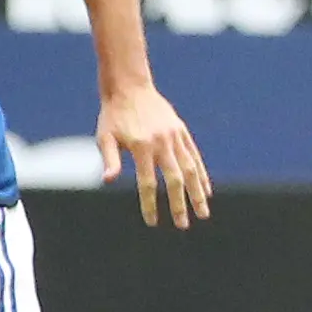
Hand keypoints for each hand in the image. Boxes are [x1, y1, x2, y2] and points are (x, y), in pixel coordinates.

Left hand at [100, 81, 210, 227]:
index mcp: (141, 146)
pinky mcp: (181, 132)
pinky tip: (207, 191)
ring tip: (203, 213)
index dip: (150, 204)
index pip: (148, 182)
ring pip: (190, 169)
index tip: (152, 222)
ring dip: (198, 193)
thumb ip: (110, 159)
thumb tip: (108, 180)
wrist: (130, 86)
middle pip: (174, 179)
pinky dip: (202, 175)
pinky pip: (194, 157)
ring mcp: (174, 137)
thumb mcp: (105, 137)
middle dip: (180, 204)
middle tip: (183, 225)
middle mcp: (161, 142)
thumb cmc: (113, 116)